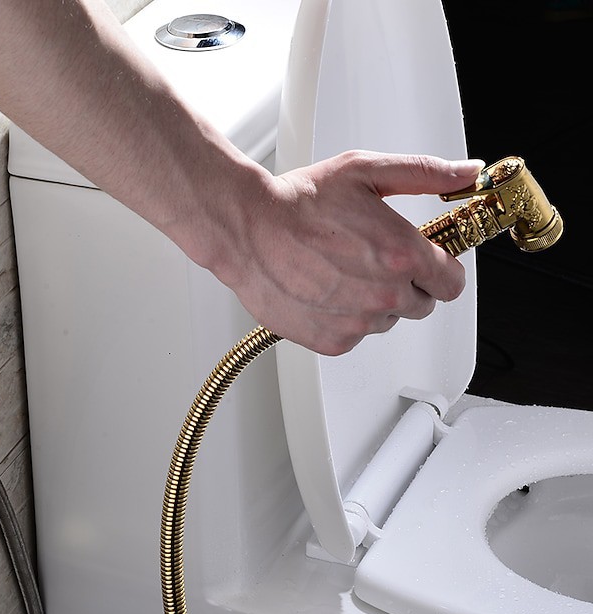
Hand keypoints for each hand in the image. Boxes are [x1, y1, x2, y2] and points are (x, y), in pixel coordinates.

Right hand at [205, 150, 483, 355]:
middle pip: (421, 305)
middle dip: (406, 285)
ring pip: (385, 321)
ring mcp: (358, 323)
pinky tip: (323, 290)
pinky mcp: (332, 341)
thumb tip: (467, 174)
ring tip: (339, 272)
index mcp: (402, 255)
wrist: (246, 230)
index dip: (440, 270)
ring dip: (373, 303)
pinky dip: (344, 319)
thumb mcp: (366, 172)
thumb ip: (425, 174)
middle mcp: (384, 295)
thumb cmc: (298, 202)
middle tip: (371, 259)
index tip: (426, 262)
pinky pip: (355, 336)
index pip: (452, 284)